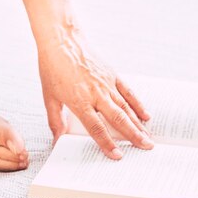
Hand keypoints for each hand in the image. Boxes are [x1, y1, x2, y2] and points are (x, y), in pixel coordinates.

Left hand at [37, 29, 152, 158]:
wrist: (62, 41)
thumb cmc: (52, 69)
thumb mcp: (49, 97)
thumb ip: (55, 120)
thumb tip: (57, 141)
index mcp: (79, 101)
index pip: (95, 127)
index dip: (107, 143)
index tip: (117, 155)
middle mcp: (95, 93)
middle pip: (117, 119)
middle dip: (133, 136)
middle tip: (146, 148)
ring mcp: (106, 83)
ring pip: (126, 107)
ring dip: (138, 124)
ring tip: (148, 138)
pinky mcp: (112, 74)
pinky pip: (128, 92)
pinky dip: (138, 104)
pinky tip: (146, 115)